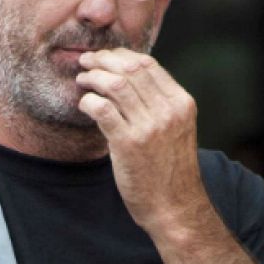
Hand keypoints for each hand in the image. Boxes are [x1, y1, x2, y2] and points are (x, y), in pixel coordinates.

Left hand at [74, 48, 211, 233]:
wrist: (175, 207)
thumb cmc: (170, 170)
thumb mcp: (175, 130)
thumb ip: (159, 105)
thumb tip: (130, 80)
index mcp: (182, 103)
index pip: (148, 65)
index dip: (121, 56)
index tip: (105, 57)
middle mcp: (168, 111)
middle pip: (130, 69)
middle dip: (103, 61)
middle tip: (86, 62)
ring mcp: (149, 127)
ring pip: (115, 85)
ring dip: (93, 78)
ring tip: (81, 80)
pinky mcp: (128, 144)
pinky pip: (102, 109)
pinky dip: (88, 101)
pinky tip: (83, 104)